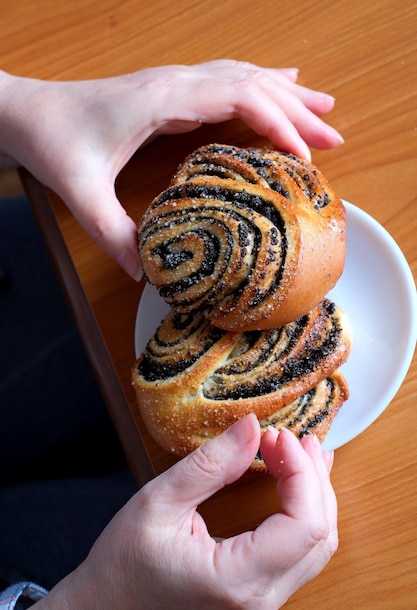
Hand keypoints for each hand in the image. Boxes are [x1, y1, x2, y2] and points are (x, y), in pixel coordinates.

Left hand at [0, 61, 342, 278]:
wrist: (28, 110)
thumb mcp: (81, 193)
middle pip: (253, 84)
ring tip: (323, 109)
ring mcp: (174, 83)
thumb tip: (147, 272)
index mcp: (162, 100)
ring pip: (244, 76)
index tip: (304, 158)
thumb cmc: (54, 140)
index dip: (278, 125)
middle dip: (297, 111)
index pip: (238, 98)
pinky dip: (260, 84)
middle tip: (334, 137)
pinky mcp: (170, 92)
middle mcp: (175, 83)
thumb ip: (113, 233)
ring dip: (286, 94)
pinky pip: (227, 80)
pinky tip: (279, 85)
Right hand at [16, 415, 336, 609]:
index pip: (303, 524)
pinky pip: (298, 558)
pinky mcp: (256, 602)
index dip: (301, 472)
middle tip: (295, 439)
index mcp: (236, 581)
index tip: (279, 436)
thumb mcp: (158, 503)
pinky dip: (302, 516)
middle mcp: (259, 604)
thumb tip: (252, 427)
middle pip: (319, 536)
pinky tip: (295, 488)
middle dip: (314, 478)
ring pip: (315, 549)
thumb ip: (211, 464)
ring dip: (314, 496)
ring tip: (302, 454)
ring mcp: (261, 609)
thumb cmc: (120, 569)